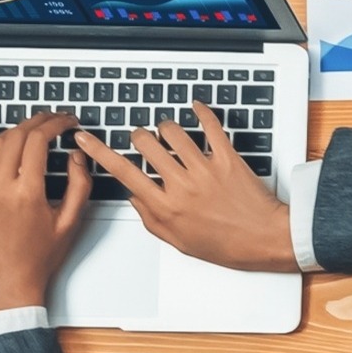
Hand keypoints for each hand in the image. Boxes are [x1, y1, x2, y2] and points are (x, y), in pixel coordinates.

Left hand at [0, 110, 91, 312]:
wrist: (8, 283)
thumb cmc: (40, 257)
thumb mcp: (70, 221)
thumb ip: (79, 183)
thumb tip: (77, 155)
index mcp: (28, 192)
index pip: (40, 141)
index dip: (57, 124)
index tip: (70, 121)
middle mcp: (1, 187)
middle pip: (18, 136)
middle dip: (40, 120)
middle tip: (56, 119)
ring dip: (17, 128)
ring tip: (34, 125)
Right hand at [76, 102, 295, 272]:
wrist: (265, 239)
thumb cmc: (227, 244)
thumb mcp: (178, 241)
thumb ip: (151, 218)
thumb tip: (134, 196)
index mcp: (165, 206)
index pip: (122, 173)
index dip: (100, 152)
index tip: (86, 139)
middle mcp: (181, 185)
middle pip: (145, 144)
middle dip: (139, 137)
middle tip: (143, 139)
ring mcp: (205, 169)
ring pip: (173, 132)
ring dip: (166, 127)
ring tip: (169, 133)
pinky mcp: (228, 158)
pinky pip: (211, 127)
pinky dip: (202, 112)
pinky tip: (196, 108)